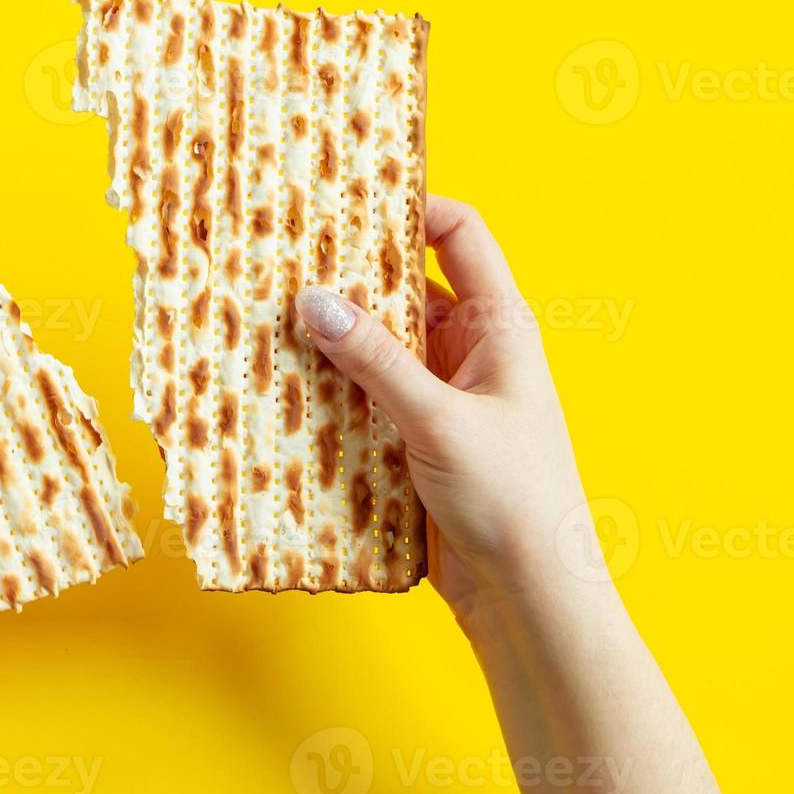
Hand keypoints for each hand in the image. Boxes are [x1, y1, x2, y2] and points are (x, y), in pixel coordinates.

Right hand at [297, 194, 591, 626]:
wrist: (528, 598)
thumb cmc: (512, 499)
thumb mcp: (438, 420)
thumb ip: (376, 359)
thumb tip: (314, 299)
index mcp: (498, 327)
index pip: (459, 236)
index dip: (412, 205)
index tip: (347, 196)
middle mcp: (468, 352)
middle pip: (404, 289)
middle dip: (349, 274)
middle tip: (283, 257)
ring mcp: (439, 398)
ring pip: (377, 347)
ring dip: (332, 338)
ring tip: (266, 317)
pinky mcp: (411, 442)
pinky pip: (363, 399)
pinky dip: (328, 391)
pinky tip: (280, 387)